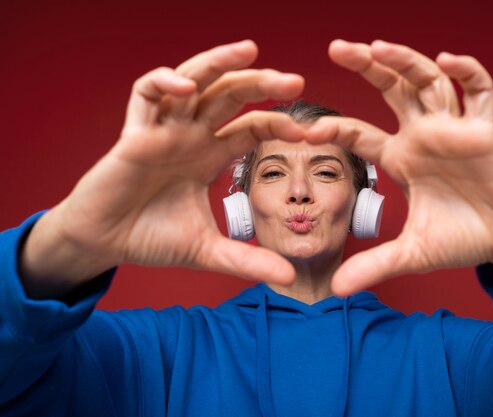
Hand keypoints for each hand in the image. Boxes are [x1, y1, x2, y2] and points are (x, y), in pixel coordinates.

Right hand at [22, 40, 303, 297]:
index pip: (251, 127)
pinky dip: (164, 83)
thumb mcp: (208, 250)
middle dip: (262, 83)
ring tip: (251, 51)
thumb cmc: (152, 239)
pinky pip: (145, 93)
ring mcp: (163, 130)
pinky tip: (188, 89)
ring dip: (219, 62)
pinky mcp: (133, 133)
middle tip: (296, 83)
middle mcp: (191, 136)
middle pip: (230, 95)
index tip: (309, 134)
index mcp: (210, 156)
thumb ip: (247, 260)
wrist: (105, 244)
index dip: (278, 125)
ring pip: (194, 81)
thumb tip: (289, 277)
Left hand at [307, 40, 492, 295]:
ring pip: (429, 83)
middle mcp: (424, 137)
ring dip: (406, 62)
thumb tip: (335, 291)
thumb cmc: (463, 240)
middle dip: (367, 67)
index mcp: (402, 158)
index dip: (335, 128)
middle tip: (337, 48)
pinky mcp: (486, 132)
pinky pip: (480, 93)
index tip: (306, 128)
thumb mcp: (412, 254)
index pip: (361, 132)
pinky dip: (468, 74)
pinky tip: (448, 60)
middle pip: (392, 90)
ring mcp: (454, 130)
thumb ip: (374, 266)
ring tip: (378, 47)